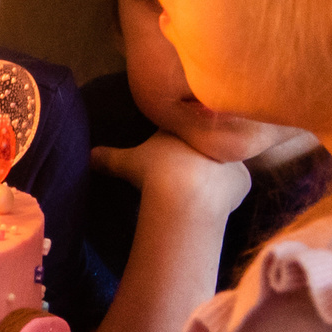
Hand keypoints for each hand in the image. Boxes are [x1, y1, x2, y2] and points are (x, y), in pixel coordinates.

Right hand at [92, 131, 251, 219]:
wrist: (187, 194)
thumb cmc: (155, 171)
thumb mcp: (126, 162)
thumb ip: (109, 157)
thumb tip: (87, 155)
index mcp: (185, 127)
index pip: (184, 127)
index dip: (177, 138)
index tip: (169, 152)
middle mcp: (212, 138)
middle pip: (206, 146)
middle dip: (198, 156)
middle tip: (184, 175)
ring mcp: (231, 159)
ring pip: (223, 166)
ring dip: (214, 176)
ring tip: (199, 193)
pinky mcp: (244, 181)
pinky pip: (235, 188)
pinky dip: (226, 195)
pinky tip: (214, 204)